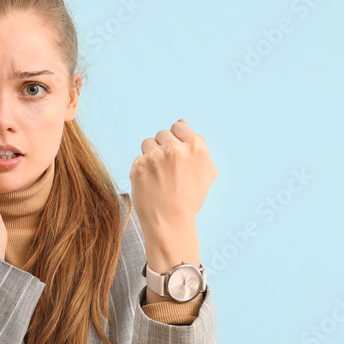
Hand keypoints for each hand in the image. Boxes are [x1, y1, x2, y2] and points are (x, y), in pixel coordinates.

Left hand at [129, 119, 216, 239]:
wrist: (170, 223)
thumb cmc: (190, 197)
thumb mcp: (205, 171)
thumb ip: (197, 144)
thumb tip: (181, 121)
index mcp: (196, 146)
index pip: (179, 127)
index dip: (177, 142)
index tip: (177, 159)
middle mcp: (176, 148)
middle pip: (162, 134)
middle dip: (163, 149)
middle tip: (168, 171)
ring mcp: (156, 156)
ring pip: (148, 143)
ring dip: (150, 156)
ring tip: (158, 177)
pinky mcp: (139, 165)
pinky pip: (138, 158)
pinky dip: (141, 169)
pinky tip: (150, 184)